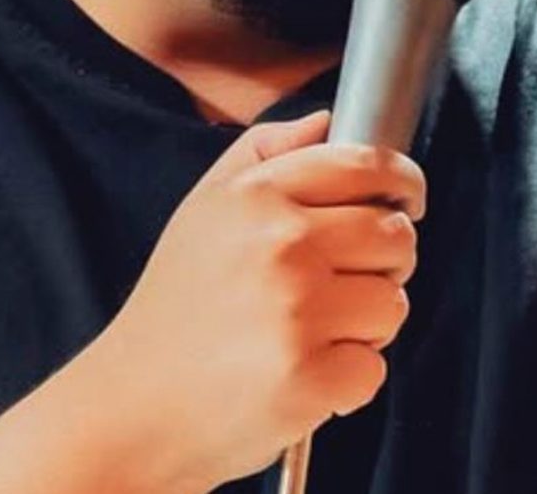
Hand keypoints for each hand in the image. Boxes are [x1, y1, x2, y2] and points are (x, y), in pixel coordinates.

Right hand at [89, 110, 423, 489]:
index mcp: (256, 196)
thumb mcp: (201, 211)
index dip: (403, 181)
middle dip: (384, 262)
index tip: (407, 199)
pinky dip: (348, 383)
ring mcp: (298, 312)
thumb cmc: (171, 314)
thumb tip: (326, 124)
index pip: (366, 165)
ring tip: (313, 335)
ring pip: (393, 304)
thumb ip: (262, 153)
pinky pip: (374, 369)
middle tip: (342, 285)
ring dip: (366, 326)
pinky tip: (304, 378)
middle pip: (395, 235)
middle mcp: (282, 245)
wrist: (130, 411)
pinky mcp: (310, 378)